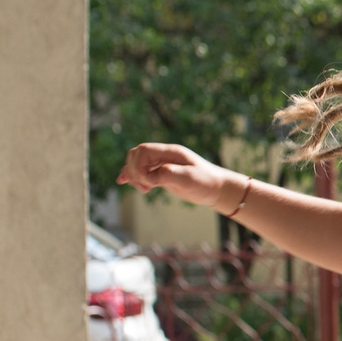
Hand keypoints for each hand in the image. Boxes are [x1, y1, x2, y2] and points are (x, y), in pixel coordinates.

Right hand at [119, 142, 241, 210]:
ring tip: (144, 190)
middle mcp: (165, 155)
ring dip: (133, 175)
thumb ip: (167, 175)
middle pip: (136, 154)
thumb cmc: (206, 183)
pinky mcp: (162, 174)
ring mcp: (162, 164)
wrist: (218, 189)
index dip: (138, 166)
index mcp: (171, 152)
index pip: (143, 151)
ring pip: (137, 163)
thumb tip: (148, 177)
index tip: (148, 182)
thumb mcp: (188, 179)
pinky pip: (142, 171)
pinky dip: (132, 176)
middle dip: (133, 170)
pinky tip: (123, 182)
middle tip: (145, 187)